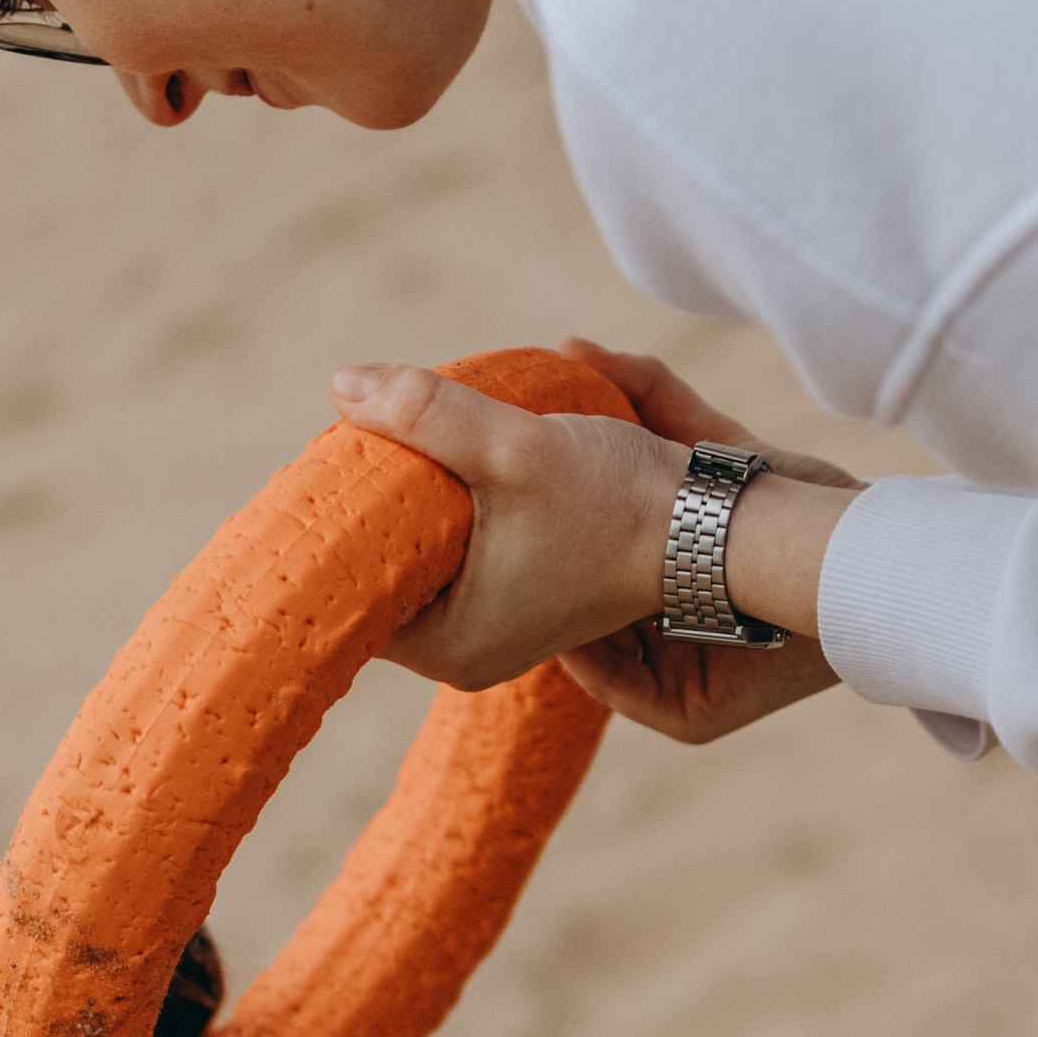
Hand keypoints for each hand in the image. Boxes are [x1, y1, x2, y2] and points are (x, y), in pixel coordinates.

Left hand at [327, 355, 685, 688]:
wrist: (714, 527)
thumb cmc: (618, 502)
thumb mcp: (515, 448)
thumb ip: (427, 413)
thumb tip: (342, 384)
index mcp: (452, 645)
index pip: (351, 597)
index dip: (331, 534)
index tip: (323, 471)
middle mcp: (472, 652)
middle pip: (384, 577)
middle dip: (369, 515)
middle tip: (352, 446)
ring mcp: (502, 628)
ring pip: (424, 562)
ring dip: (412, 507)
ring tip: (389, 446)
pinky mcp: (530, 598)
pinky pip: (463, 554)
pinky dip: (453, 511)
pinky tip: (446, 463)